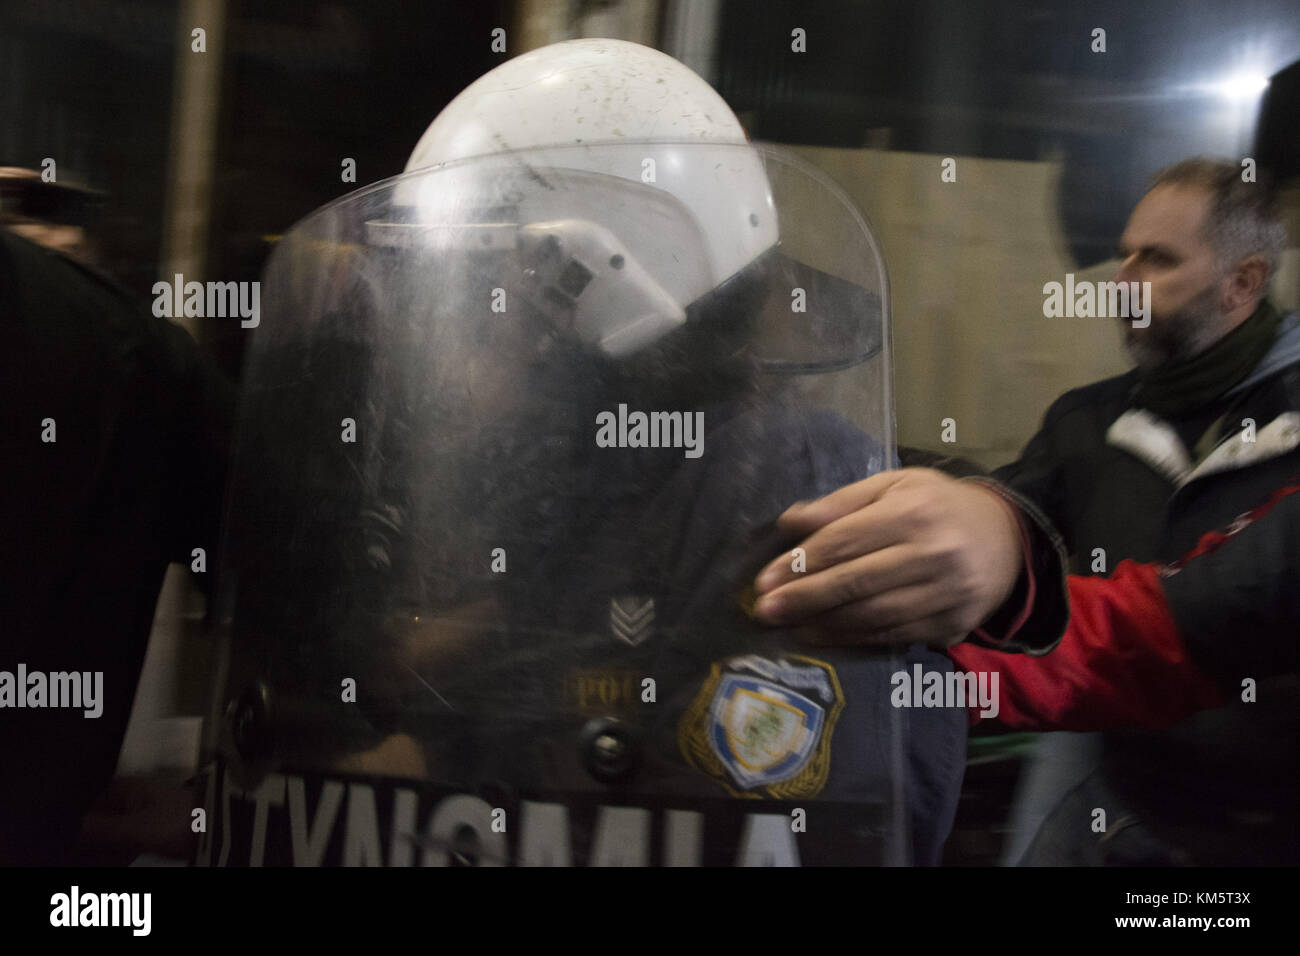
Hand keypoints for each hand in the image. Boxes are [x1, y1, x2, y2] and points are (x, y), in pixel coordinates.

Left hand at [751, 468, 1023, 646]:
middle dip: (803, 598)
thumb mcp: (893, 485)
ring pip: (872, 616)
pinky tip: (823, 636)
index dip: (801, 563)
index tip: (765, 579)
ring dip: (823, 625)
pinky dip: (853, 640)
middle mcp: (933, 554)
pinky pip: (892, 636)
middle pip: (854, 582)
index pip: (844, 541)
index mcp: (913, 512)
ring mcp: (946, 594)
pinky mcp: (952, 625)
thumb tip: (789, 523)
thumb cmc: (937, 506)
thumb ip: (841, 503)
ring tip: (788, 627)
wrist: (1007, 538)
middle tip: (765, 610)